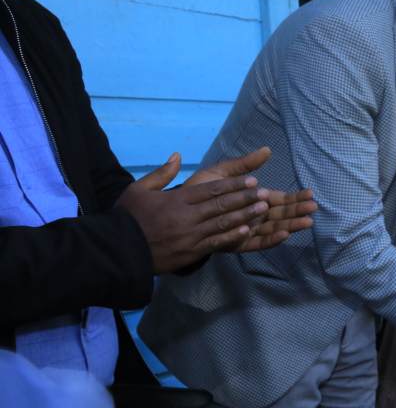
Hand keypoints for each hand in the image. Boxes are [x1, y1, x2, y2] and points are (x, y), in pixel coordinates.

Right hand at [116, 154, 270, 272]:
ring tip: (263, 209)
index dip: (233, 185)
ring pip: (222, 223)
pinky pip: (215, 243)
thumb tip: (177, 156)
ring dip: (245, 215)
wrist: (118, 250)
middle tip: (265, 193)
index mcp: (176, 200)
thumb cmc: (128, 217)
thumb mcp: (139, 189)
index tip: (251, 181)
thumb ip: (161, 174)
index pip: (211, 190)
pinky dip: (232, 236)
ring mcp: (190, 235)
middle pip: (221, 205)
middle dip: (245, 198)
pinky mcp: (190, 251)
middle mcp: (186, 216)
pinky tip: (247, 231)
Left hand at [188, 148, 317, 252]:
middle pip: (280, 215)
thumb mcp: (222, 173)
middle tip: (313, 207)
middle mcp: (252, 216)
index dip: (294, 197)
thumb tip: (267, 150)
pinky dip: (272, 239)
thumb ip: (244, 164)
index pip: (279, 199)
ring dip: (291, 225)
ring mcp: (246, 231)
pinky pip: (257, 243)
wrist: (175, 212)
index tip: (309, 193)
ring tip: (307, 222)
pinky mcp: (237, 243)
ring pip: (274, 229)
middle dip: (297, 211)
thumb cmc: (197, 191)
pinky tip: (285, 234)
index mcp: (251, 200)